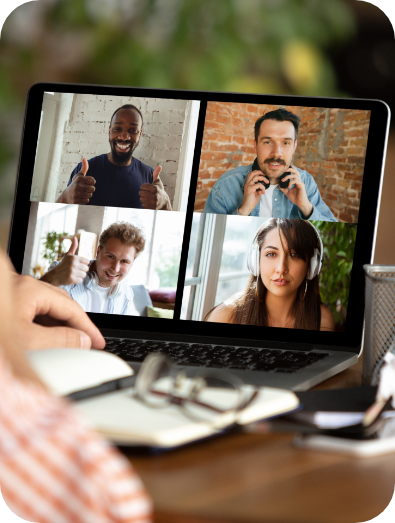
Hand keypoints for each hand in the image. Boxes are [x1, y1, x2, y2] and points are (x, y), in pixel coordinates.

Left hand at [0, 249, 103, 384]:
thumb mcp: (28, 342)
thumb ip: (61, 340)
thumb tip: (82, 340)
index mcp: (29, 290)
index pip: (70, 308)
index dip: (88, 326)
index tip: (98, 341)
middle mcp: (20, 287)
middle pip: (58, 304)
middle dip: (75, 324)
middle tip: (87, 343)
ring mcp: (10, 296)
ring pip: (43, 308)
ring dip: (58, 326)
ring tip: (67, 345)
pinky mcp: (4, 307)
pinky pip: (30, 313)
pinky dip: (42, 326)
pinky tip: (42, 340)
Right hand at [40, 237, 89, 286]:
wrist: (54, 275)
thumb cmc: (63, 264)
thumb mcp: (68, 255)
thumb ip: (73, 247)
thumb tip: (75, 237)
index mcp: (74, 258)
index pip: (87, 262)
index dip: (83, 264)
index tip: (77, 265)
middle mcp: (74, 264)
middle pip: (87, 269)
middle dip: (81, 270)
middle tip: (74, 270)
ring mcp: (72, 272)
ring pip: (84, 275)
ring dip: (79, 276)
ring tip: (73, 274)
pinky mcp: (72, 279)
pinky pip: (80, 281)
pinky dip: (77, 281)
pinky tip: (71, 278)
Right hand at [56, 158, 95, 203]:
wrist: (66, 196)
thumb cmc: (75, 184)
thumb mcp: (79, 176)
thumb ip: (84, 168)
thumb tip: (84, 158)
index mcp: (79, 178)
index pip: (93, 181)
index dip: (91, 183)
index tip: (86, 183)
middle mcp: (77, 185)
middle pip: (93, 189)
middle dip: (90, 190)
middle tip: (83, 189)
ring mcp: (76, 193)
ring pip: (90, 195)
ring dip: (87, 195)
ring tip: (81, 193)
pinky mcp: (76, 200)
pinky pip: (87, 201)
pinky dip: (84, 200)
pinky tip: (79, 198)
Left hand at [139, 166, 172, 209]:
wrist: (164, 203)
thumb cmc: (160, 192)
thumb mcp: (158, 183)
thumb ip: (156, 174)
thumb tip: (159, 166)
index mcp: (155, 188)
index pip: (142, 186)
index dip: (144, 187)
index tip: (148, 188)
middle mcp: (154, 195)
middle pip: (140, 193)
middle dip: (143, 193)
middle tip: (148, 193)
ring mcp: (153, 202)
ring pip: (141, 199)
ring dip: (144, 198)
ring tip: (149, 198)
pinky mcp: (151, 208)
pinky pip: (143, 205)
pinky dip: (145, 204)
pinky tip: (149, 202)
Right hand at [238, 169, 269, 215]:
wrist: (247, 206)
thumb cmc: (251, 200)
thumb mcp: (257, 193)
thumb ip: (259, 188)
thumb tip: (263, 186)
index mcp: (248, 184)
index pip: (252, 174)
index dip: (258, 172)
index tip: (263, 175)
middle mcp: (247, 183)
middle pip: (253, 173)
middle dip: (260, 172)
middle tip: (265, 175)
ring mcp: (248, 186)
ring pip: (256, 177)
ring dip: (263, 178)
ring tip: (267, 182)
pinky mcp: (250, 189)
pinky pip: (259, 185)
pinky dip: (263, 187)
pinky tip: (263, 192)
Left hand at [279, 165, 312, 217]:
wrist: (300, 203)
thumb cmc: (296, 198)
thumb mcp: (288, 193)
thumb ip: (284, 188)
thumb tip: (279, 185)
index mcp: (296, 182)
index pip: (294, 173)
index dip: (291, 169)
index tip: (286, 168)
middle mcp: (299, 181)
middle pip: (296, 171)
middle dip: (290, 169)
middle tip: (284, 170)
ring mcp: (301, 183)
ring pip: (295, 175)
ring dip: (288, 177)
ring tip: (283, 180)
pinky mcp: (301, 185)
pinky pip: (296, 180)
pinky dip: (290, 182)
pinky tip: (288, 187)